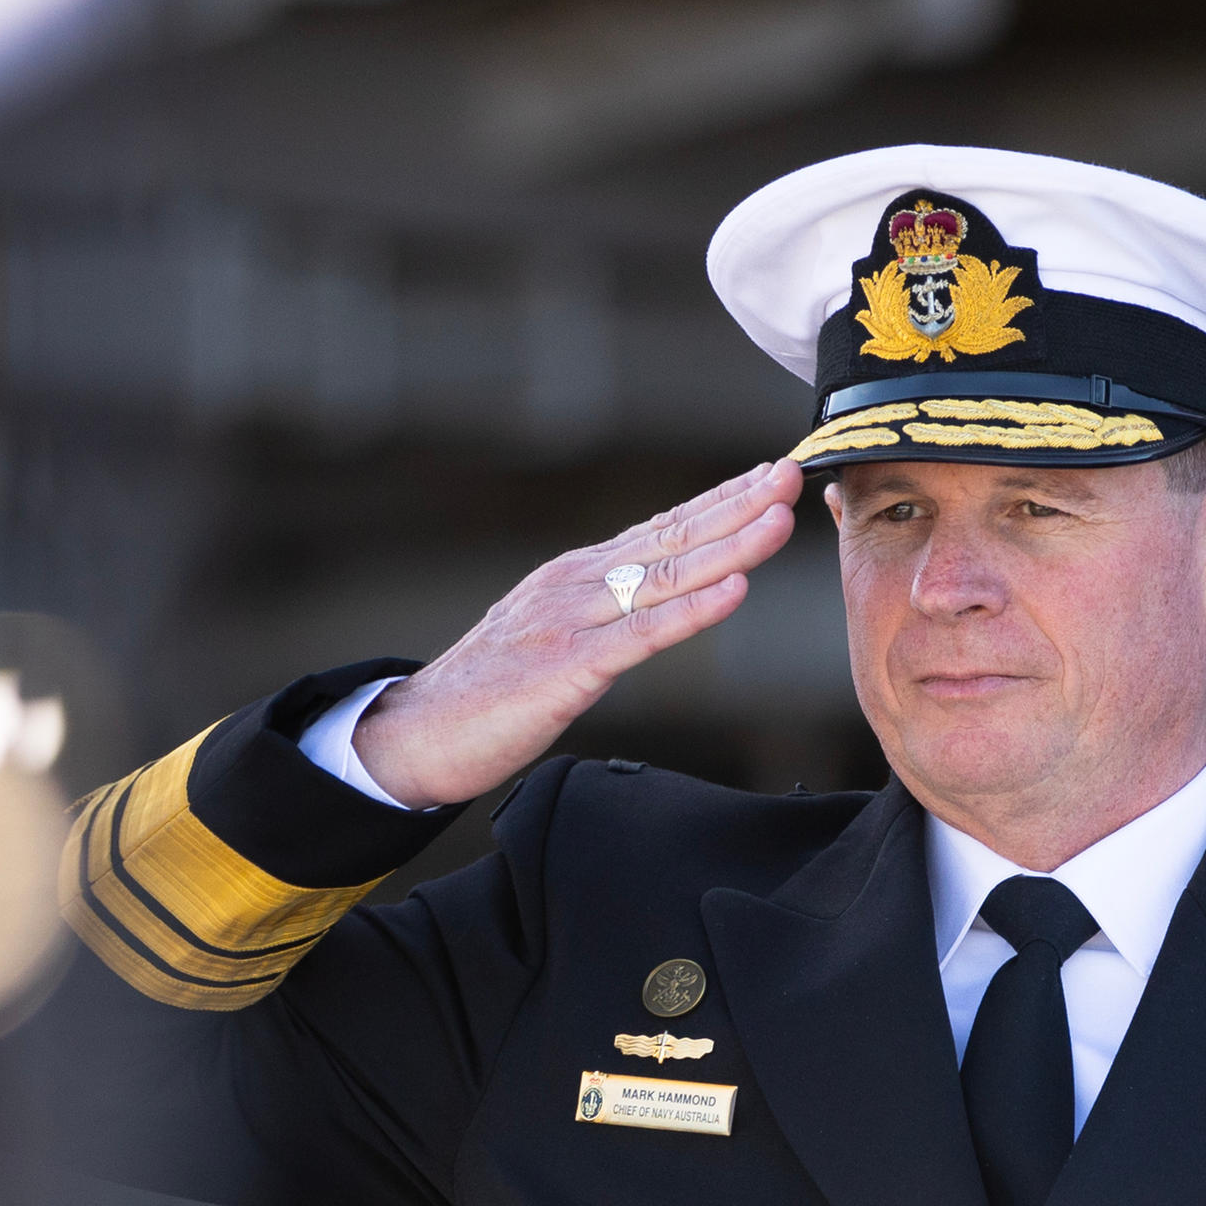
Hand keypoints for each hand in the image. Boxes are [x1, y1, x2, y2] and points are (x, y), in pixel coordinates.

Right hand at [351, 459, 800, 808]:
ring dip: (730, 545)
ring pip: (666, 575)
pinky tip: (735, 590)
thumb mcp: (551, 638)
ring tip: (779, 518)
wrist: (414, 733)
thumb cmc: (483, 694)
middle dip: (738, 504)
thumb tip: (652, 606)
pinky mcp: (567, 669)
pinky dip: (693, 611)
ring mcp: (571, 621)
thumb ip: (599, 617)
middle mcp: (576, 584)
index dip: (718, 501)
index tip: (769, 476)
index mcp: (575, 576)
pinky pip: (642, 635)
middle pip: (671, 537)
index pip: (659, 528)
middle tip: (792, 472)